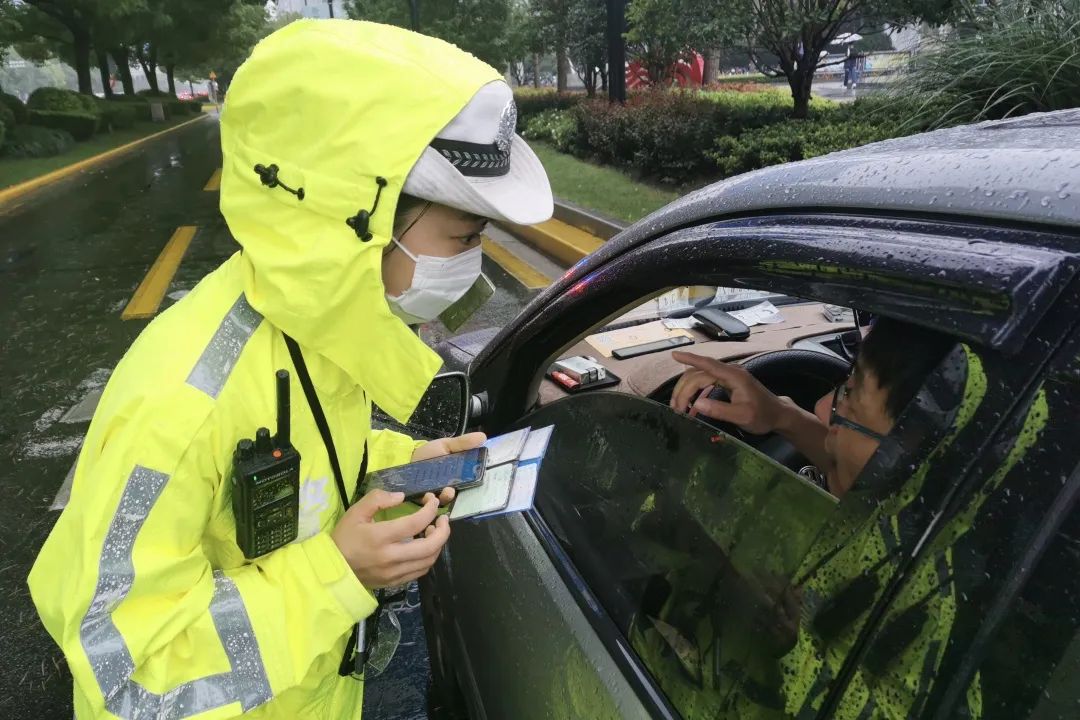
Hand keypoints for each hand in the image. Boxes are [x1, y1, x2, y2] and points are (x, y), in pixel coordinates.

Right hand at [332, 489, 449, 588]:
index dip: (430, 510)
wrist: (332, 570)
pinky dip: (428, 558)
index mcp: (380, 537)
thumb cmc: (344, 538)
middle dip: (443, 531)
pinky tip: (424, 547)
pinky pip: (419, 571)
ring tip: (433, 531)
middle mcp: (390, 557)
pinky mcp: (395, 582)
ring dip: (437, 545)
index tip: (433, 501)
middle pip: (429, 546)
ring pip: (428, 561)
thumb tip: (401, 496)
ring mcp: (394, 573)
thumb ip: (378, 499)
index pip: (415, 523)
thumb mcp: (356, 512)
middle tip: (442, 519)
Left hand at [411, 432, 486, 505]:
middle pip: (463, 494)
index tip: (481, 480)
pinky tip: (428, 495)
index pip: (474, 480)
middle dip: (463, 493)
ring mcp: (439, 494)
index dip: (478, 481)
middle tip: (456, 489)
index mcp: (460, 474)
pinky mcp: (426, 500)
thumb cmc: (429, 453)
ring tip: (446, 492)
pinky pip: (430, 504)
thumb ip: (463, 443)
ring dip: (447, 497)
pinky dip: (430, 501)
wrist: (407, 459)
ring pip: (447, 500)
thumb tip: (483, 436)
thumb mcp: (446, 445)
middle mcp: (452, 486)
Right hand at [669, 351, 791, 434]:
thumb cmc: (763, 415)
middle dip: (684, 389)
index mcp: (734, 376)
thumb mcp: (742, 416)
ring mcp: (728, 377)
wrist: (778, 415)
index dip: (689, 359)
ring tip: (679, 408)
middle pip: (699, 374)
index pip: (707, 365)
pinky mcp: (728, 383)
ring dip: (687, 391)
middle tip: (676, 409)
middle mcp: (730, 372)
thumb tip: (697, 403)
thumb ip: (720, 410)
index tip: (674, 354)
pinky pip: (706, 383)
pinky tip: (691, 406)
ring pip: (700, 378)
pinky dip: (695, 393)